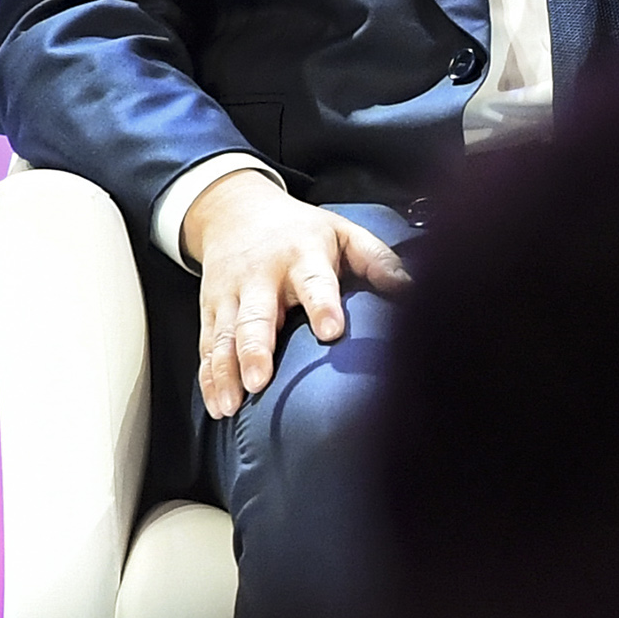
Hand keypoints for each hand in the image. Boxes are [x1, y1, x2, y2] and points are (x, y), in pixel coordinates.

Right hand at [179, 170, 408, 418]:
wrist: (235, 211)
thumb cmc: (300, 230)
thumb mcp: (343, 232)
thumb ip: (377, 260)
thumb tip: (411, 288)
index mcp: (301, 256)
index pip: (313, 282)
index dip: (323, 305)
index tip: (331, 331)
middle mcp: (261, 278)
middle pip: (256, 316)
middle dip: (256, 349)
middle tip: (260, 381)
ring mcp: (230, 297)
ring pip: (224, 337)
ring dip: (226, 372)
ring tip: (231, 406)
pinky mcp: (210, 312)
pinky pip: (207, 348)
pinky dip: (209, 379)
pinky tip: (217, 406)